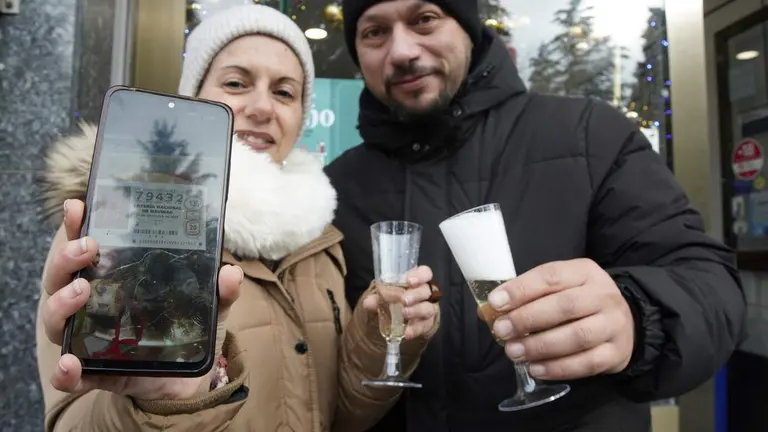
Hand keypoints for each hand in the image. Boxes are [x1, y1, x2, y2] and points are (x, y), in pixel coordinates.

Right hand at [42, 199, 242, 399]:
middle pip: (60, 276)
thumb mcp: (208, 306)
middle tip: (88, 248)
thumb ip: (220, 290)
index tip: (77, 205)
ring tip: (82, 291)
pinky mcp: (93, 373)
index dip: (75, 224)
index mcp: (112, 278)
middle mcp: (91, 303)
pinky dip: (64, 370)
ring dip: (61, 303)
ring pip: (54, 318)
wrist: (188, 379)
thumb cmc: (186, 331)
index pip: (84, 246)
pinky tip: (71, 364)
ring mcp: (87, 337)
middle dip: (66, 258)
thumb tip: (230, 272)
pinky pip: (66, 373)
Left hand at [363, 266, 438, 339]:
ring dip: (416, 311)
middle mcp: (426, 294)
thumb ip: (377, 298)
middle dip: (416, 295)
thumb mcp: (384, 297)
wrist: (399, 320)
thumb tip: (368, 303)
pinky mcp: (428, 324)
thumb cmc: (394, 301)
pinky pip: (425, 326)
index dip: (420, 275)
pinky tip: (407, 333)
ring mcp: (429, 309)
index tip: (410, 281)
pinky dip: (416, 329)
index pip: (425, 273)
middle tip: (404, 300)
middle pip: (426, 291)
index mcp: (417, 281)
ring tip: (404, 314)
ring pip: (429, 308)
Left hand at [485, 258, 633, 380]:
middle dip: (528, 319)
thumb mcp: (557, 288)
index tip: (495, 302)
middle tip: (502, 330)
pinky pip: (587, 364)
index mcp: (584, 272)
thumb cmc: (579, 301)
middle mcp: (603, 295)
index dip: (521, 289)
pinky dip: (558, 368)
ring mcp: (613, 325)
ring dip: (540, 346)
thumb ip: (526, 296)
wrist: (625, 322)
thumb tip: (487, 311)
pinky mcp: (616, 353)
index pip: (551, 276)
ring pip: (577, 336)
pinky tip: (536, 369)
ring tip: (514, 352)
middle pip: (564, 306)